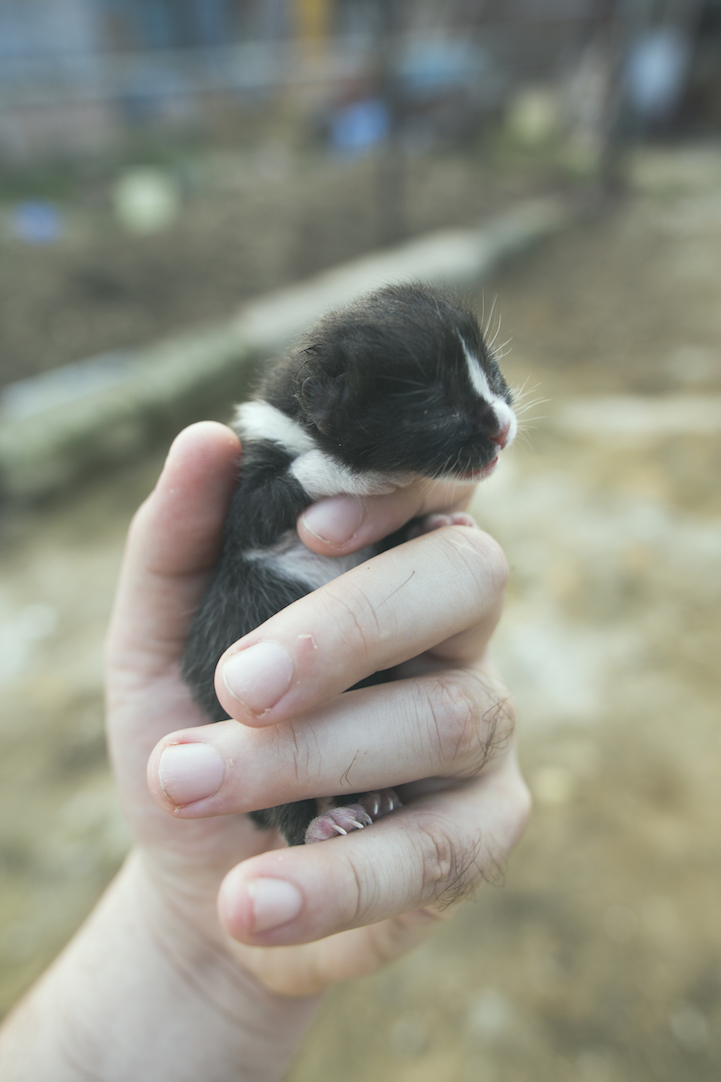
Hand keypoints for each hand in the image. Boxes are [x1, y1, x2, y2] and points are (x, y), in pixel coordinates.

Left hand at [133, 422, 529, 995]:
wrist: (201, 882)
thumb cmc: (192, 737)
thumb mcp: (155, 643)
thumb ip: (178, 544)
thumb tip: (206, 440)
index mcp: (385, 565)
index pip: (434, 487)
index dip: (393, 490)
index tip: (309, 527)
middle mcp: (453, 633)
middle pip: (466, 578)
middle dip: (351, 626)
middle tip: (239, 685)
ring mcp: (482, 728)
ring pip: (446, 716)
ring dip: (309, 758)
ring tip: (187, 787)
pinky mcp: (484, 830)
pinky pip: (438, 848)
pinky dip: (338, 877)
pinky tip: (251, 900)